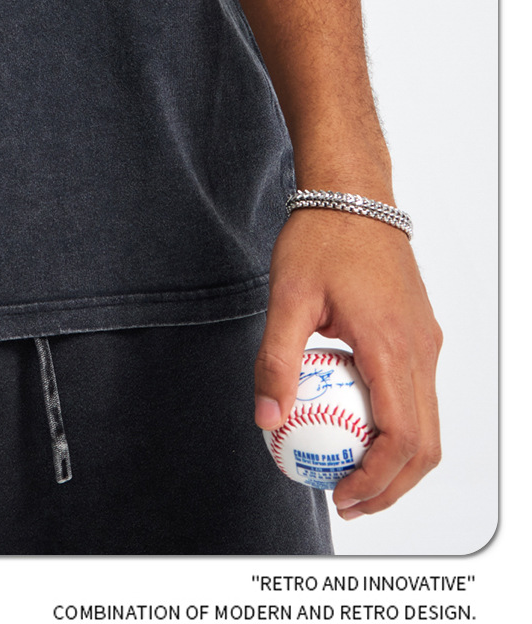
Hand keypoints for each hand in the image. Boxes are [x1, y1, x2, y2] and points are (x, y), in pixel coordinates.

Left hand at [254, 209, 441, 518]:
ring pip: (428, 422)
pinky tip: (357, 425)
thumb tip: (266, 420)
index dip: (376, 479)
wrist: (354, 193)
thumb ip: (276, 360)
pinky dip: (399, 426)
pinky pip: (419, 394)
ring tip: (353, 476)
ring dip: (398, 460)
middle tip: (347, 502)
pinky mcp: (422, 333)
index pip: (401, 436)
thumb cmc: (319, 238)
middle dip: (392, 486)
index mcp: (390, 345)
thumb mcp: (286, 297)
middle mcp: (420, 349)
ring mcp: (426, 342)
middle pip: (425, 443)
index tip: (341, 496)